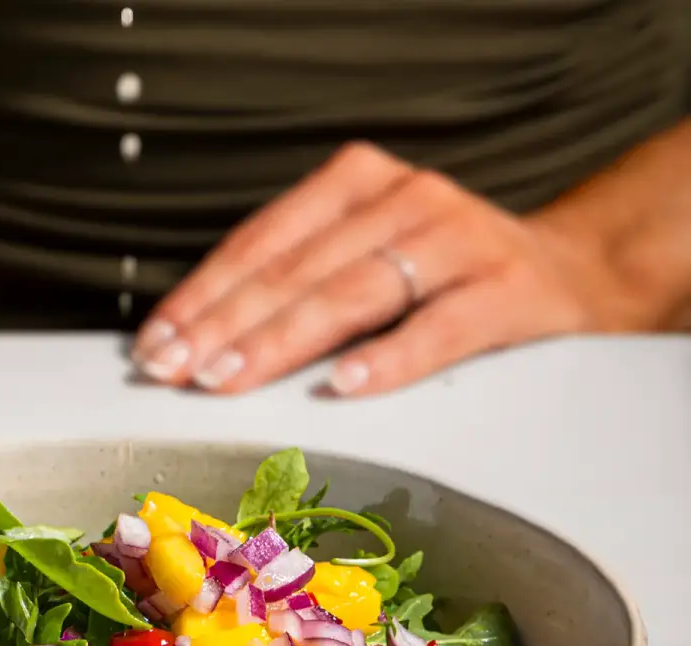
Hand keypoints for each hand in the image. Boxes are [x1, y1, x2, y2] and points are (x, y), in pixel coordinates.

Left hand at [131, 142, 659, 395]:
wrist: (569, 272)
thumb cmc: (442, 274)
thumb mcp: (363, 253)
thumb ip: (297, 280)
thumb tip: (199, 337)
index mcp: (355, 183)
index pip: (259, 242)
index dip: (200, 295)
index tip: (154, 345)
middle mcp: (401, 199)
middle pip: (294, 269)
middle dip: (222, 325)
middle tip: (173, 371)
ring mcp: (455, 238)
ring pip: (351, 293)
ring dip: (280, 341)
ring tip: (228, 377)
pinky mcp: (505, 289)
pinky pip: (438, 326)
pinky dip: (389, 357)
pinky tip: (344, 384)